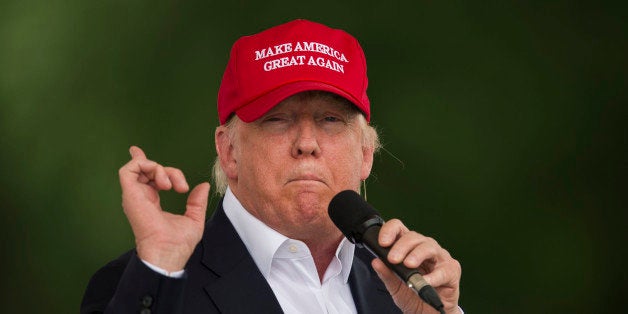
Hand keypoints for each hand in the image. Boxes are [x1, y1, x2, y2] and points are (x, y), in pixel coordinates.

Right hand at [119, 146, 209, 271]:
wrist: (168, 251)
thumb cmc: (178, 243)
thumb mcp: (194, 218)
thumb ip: (197, 202)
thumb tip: (203, 187)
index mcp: (151, 203)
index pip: (145, 178)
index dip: (144, 163)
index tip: (137, 151)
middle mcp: (141, 198)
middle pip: (148, 170)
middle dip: (167, 170)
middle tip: (181, 187)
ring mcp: (134, 196)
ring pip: (139, 167)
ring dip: (159, 169)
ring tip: (171, 186)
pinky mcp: (130, 194)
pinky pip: (128, 170)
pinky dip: (145, 166)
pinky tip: (162, 181)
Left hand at [371, 219, 460, 313]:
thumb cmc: (414, 295)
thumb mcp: (395, 286)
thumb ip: (386, 274)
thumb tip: (376, 262)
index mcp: (409, 247)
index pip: (399, 229)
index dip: (390, 231)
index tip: (383, 242)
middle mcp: (425, 248)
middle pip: (414, 236)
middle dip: (401, 246)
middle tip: (393, 259)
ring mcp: (440, 258)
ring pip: (429, 247)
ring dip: (417, 254)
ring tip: (408, 264)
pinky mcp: (452, 271)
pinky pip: (443, 270)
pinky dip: (433, 276)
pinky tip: (425, 281)